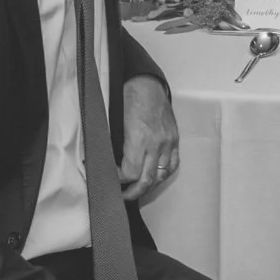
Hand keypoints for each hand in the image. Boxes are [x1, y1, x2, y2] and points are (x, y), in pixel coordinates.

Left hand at [120, 75, 178, 200]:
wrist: (146, 82)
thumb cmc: (127, 97)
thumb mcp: (114, 121)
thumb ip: (114, 145)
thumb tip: (105, 163)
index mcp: (139, 139)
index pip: (130, 173)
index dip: (119, 180)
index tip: (111, 178)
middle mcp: (156, 143)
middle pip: (147, 180)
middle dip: (133, 192)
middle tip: (123, 197)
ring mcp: (168, 142)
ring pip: (161, 175)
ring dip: (149, 186)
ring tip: (139, 190)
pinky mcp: (174, 138)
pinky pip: (173, 164)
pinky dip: (164, 174)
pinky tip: (155, 177)